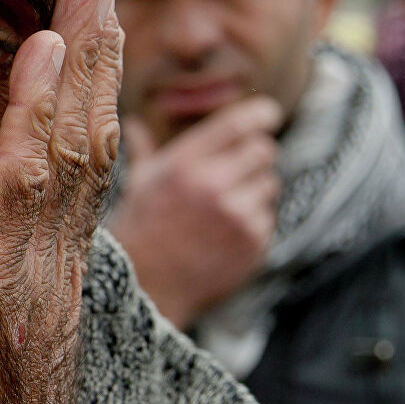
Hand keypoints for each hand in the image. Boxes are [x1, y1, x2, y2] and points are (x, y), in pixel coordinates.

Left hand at [0, 0, 122, 403]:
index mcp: (48, 271)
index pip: (75, 167)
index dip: (83, 98)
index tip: (85, 40)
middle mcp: (55, 258)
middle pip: (87, 140)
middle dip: (96, 58)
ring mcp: (34, 266)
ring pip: (68, 144)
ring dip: (80, 60)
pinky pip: (25, 181)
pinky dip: (38, 114)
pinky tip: (41, 56)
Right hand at [108, 99, 281, 329]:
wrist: (146, 289)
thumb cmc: (140, 231)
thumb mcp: (139, 185)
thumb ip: (145, 150)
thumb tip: (134, 123)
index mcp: (184, 164)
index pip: (238, 123)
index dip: (260, 115)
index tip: (268, 114)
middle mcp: (213, 185)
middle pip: (264, 150)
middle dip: (255, 157)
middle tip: (239, 170)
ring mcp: (237, 216)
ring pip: (270, 184)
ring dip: (254, 191)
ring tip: (225, 209)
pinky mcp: (254, 243)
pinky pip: (269, 217)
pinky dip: (254, 222)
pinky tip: (225, 234)